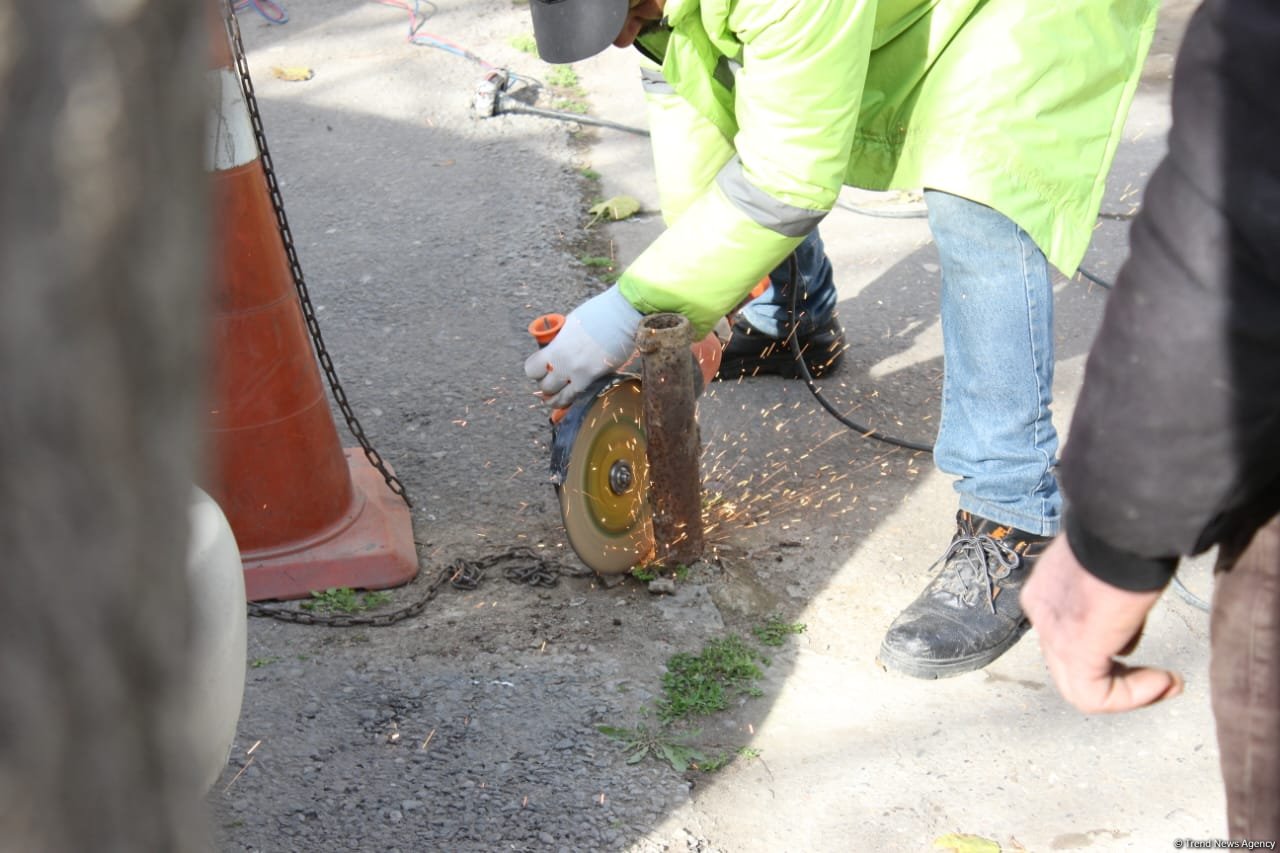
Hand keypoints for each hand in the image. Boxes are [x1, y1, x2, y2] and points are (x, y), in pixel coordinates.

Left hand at [524, 285, 641, 407]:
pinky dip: (569, 399)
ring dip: (555, 396)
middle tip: (552, 380)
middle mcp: (563, 363)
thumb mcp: (570, 324)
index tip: (540, 368)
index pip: (532, 369)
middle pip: (544, 385)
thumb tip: (555, 348)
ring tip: (554, 397)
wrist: (622, 315)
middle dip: (546, 383)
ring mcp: (579, 373)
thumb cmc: (598, 313)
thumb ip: (560, 340)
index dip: (535, 370)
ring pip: (558, 397)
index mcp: (555, 347)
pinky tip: (567, 399)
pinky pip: (575, 396)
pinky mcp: (594, 378)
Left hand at [1022, 536, 1183, 713]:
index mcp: (1045, 590)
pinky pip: (1093, 695)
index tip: (1146, 653)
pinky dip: (1131, 696)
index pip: (1068, 636)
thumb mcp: (1108, 565)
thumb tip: (1125, 618)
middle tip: (1161, 680)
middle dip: (1118, 679)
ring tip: (1165, 683)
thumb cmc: (1123, 532)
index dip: (1111, 653)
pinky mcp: (1074, 649)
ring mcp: (1052, 632)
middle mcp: (1041, 611)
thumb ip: (1106, 593)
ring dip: (1129, 692)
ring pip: (1079, 687)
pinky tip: (1164, 680)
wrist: (1123, 523)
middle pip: (1071, 666)